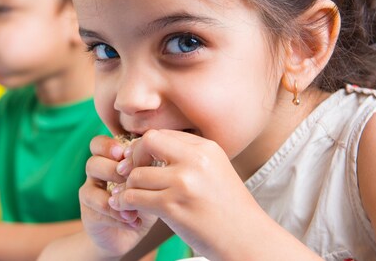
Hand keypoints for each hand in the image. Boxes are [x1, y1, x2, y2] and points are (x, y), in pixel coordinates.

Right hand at [79, 135, 157, 257]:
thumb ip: (150, 168)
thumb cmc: (143, 201)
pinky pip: (98, 210)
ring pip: (90, 188)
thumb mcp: (149, 183)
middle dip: (113, 170)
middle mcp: (96, 174)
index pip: (98, 144)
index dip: (108, 146)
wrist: (128, 234)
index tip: (125, 154)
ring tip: (135, 205)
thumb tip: (161, 157)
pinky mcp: (89, 214)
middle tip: (131, 180)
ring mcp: (90, 193)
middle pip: (93, 162)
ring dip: (115, 194)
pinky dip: (118, 216)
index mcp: (109, 160)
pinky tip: (135, 222)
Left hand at [111, 129, 261, 258]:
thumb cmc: (229, 209)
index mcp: (207, 148)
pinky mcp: (173, 207)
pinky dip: (126, 204)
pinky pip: (134, 197)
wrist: (248, 240)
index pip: (163, 134)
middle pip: (147, 141)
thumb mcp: (215, 171)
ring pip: (136, 174)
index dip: (147, 148)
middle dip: (134, 157)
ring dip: (130, 187)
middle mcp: (195, 160)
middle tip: (133, 174)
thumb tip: (150, 148)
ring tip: (135, 197)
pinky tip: (130, 209)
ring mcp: (184, 183)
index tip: (143, 163)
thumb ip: (188, 158)